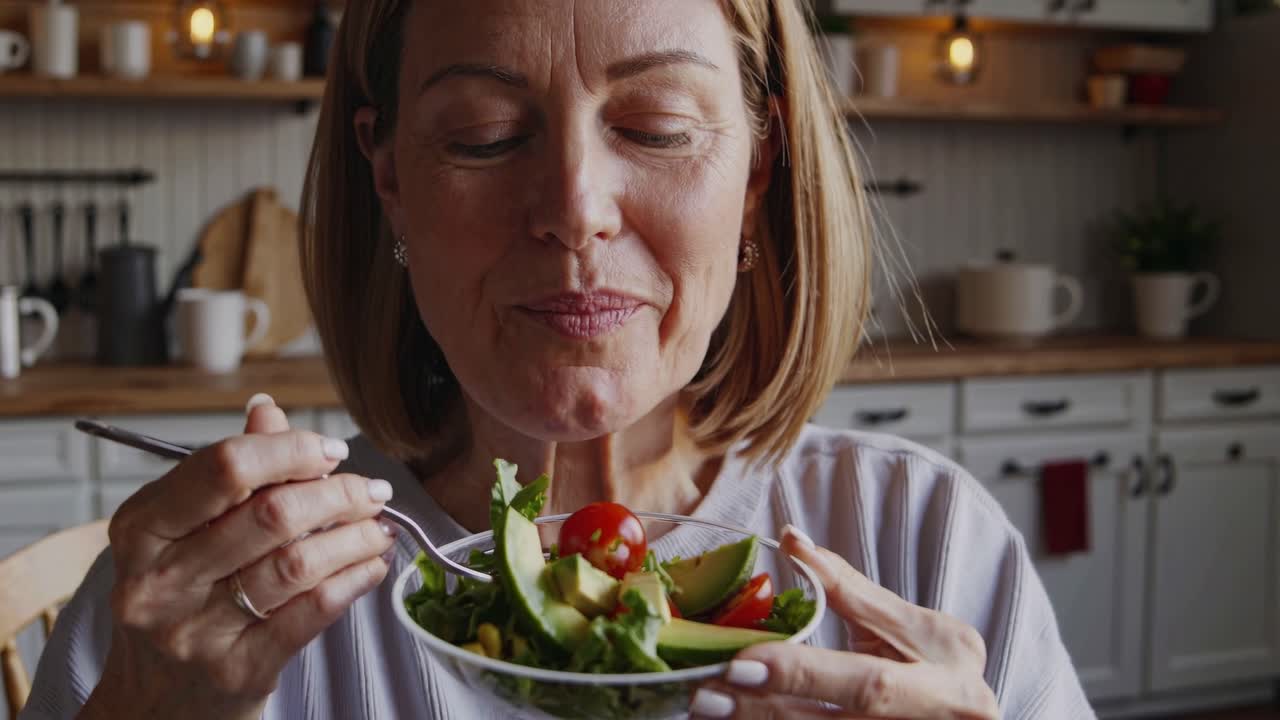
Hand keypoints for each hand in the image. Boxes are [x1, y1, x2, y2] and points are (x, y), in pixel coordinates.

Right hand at [81, 395, 395, 719]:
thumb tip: (267, 411)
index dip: (290, 450)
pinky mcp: (238, 671)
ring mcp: (196, 631)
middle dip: (338, 493)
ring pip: (297, 563)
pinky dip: (354, 579)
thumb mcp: (181, 535)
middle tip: (371, 490)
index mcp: (142, 530)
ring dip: (355, 536)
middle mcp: (161, 581)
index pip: (225, 468)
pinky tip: (371, 565)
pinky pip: (313, 612)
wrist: (154, 706)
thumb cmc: (177, 603)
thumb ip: (227, 473)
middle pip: (271, 514)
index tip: (331, 450)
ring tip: (379, 526)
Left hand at [691, 525, 998, 718]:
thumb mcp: (914, 627)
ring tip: (708, 709)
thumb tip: (791, 538)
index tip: (740, 663)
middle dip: (766, 709)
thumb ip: (851, 588)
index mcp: (947, 684)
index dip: (803, 675)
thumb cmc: (941, 670)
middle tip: (705, 693)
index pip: (868, 684)